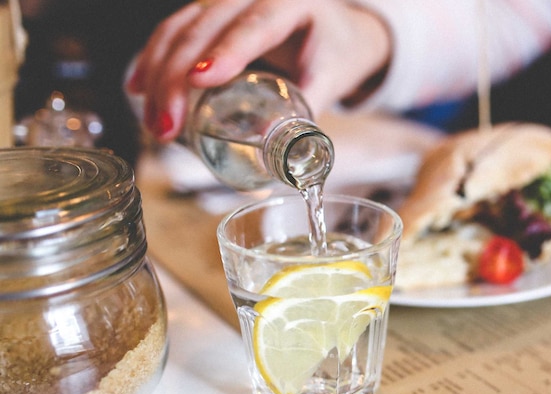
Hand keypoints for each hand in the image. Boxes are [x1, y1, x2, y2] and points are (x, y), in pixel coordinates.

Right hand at [127, 0, 390, 141]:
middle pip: (204, 28)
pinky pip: (174, 31)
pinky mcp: (209, 15)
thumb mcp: (332, 78)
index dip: (226, 52)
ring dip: (157, 75)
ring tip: (155, 124)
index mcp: (291, 2)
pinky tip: (138, 87)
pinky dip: (153, 59)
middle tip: (167, 127)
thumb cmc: (337, 53)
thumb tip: (273, 148)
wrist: (337, 30)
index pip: (255, 25)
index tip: (200, 82)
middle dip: (176, 79)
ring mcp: (226, 1)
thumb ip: (307, 111)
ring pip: (180, 28)